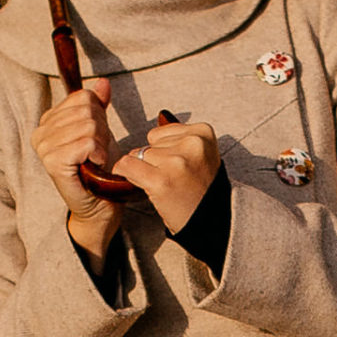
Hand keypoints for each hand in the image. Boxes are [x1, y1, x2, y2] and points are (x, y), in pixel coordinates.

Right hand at [30, 78, 120, 266]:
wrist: (99, 204)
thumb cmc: (98, 168)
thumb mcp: (100, 130)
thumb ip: (97, 105)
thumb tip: (103, 82)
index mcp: (48, 121)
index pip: (82, 97)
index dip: (99, 115)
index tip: (98, 137)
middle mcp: (40, 132)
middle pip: (87, 110)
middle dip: (102, 130)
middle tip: (98, 152)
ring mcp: (44, 147)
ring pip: (89, 125)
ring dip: (102, 144)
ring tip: (95, 160)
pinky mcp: (53, 162)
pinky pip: (87, 142)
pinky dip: (98, 154)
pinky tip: (94, 166)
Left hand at [112, 111, 219, 232]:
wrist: (213, 222)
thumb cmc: (203, 188)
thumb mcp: (201, 153)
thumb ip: (180, 136)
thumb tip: (161, 114)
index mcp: (203, 132)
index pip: (161, 132)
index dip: (164, 151)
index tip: (181, 167)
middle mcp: (192, 144)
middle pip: (150, 144)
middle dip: (155, 161)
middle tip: (175, 180)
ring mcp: (177, 162)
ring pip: (139, 154)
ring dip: (146, 171)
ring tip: (169, 186)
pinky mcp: (162, 180)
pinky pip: (127, 165)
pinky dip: (124, 172)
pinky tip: (138, 182)